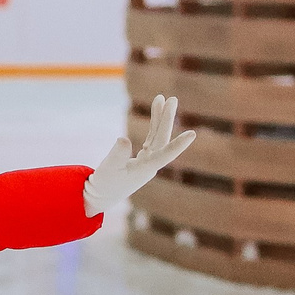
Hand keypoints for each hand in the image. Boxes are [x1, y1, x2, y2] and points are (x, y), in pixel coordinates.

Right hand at [83, 95, 196, 216]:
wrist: (100, 196)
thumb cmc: (104, 184)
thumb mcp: (108, 168)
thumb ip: (116, 155)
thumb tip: (123, 139)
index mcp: (145, 169)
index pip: (165, 154)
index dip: (179, 145)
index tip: (193, 134)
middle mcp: (150, 165)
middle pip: (163, 138)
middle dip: (166, 118)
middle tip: (172, 99)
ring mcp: (147, 161)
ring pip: (158, 136)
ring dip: (160, 118)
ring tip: (162, 98)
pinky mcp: (142, 159)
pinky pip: (152, 138)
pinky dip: (153, 125)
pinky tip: (156, 113)